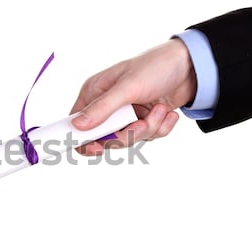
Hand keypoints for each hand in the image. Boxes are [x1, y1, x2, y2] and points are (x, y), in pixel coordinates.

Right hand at [70, 38, 196, 154]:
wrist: (192, 67)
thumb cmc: (156, 66)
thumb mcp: (128, 87)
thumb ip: (102, 108)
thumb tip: (77, 125)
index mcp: (94, 94)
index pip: (76, 123)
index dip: (82, 140)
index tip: (96, 148)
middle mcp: (106, 107)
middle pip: (103, 139)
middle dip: (127, 134)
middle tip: (141, 123)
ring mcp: (124, 116)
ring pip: (127, 140)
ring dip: (148, 128)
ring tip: (160, 109)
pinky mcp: (142, 121)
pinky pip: (146, 138)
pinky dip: (160, 128)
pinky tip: (167, 112)